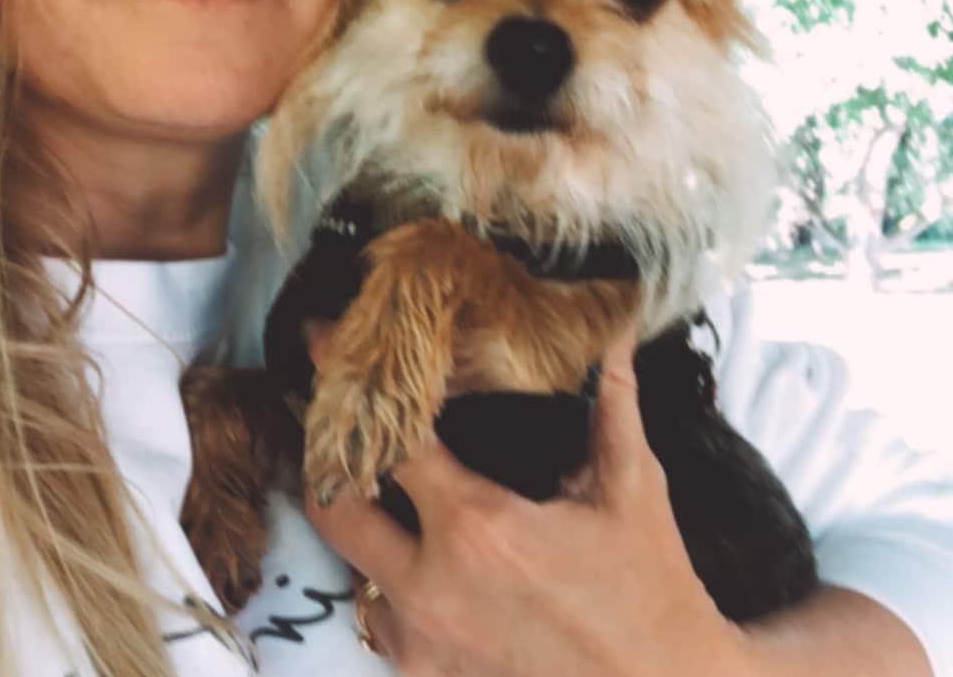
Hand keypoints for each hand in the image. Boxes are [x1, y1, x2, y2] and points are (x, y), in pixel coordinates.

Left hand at [304, 329, 752, 675]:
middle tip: (332, 417)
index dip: (350, 382)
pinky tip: (420, 553)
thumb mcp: (631, 491)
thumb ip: (611, 402)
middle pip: (334, 505)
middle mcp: (433, 587)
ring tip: (375, 480)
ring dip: (361, 521)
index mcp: (478, 528)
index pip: (388, 438)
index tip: (322, 342)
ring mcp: (424, 642)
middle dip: (327, 457)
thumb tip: (618, 330)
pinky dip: (391, 581)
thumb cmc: (651, 594)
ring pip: (351, 564)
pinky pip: (381, 618)